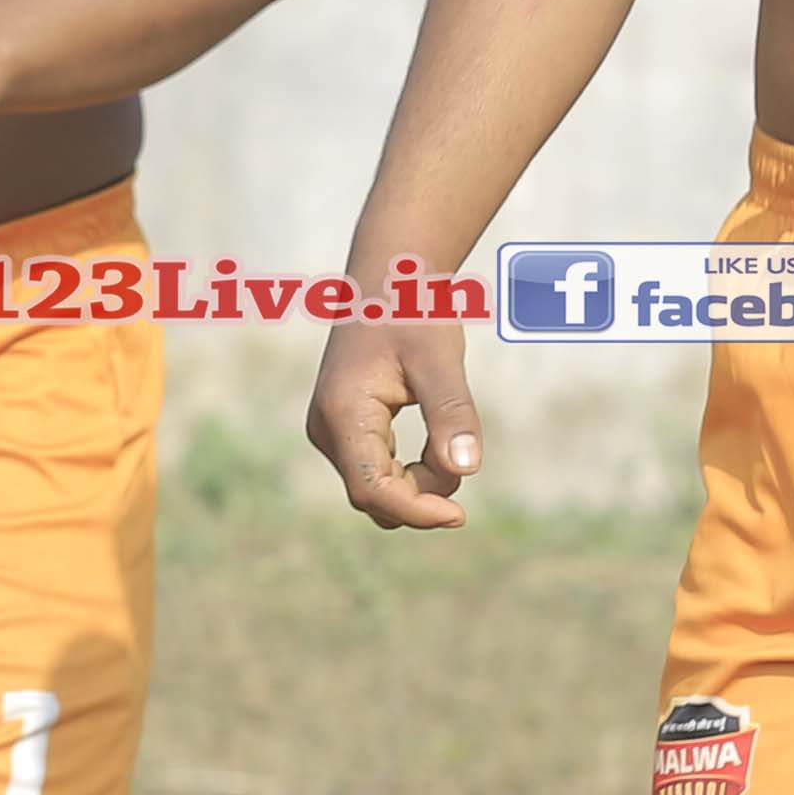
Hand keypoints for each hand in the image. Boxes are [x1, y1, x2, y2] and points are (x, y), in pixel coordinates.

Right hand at [308, 315, 482, 529]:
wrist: (389, 278)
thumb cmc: (414, 311)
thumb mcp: (440, 358)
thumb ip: (452, 414)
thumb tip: (467, 470)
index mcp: (343, 412)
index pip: (372, 489)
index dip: (416, 510)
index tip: (460, 516)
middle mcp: (326, 428)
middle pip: (374, 496)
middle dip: (423, 494)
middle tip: (461, 450)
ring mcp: (331, 432)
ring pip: (376, 489)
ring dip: (419, 483)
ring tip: (448, 436)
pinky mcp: (343, 432)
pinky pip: (376, 474)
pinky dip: (411, 472)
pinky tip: (434, 443)